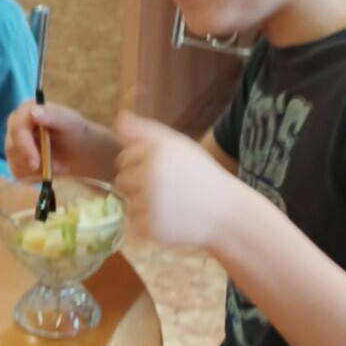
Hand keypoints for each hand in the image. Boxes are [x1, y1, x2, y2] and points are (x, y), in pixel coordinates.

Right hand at [5, 100, 119, 182]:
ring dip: (37, 170)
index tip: (35, 163)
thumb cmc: (76, 132)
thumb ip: (53, 116)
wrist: (80, 151)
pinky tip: (49, 170)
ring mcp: (13, 145)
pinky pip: (19, 174)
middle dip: (32, 162)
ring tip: (57, 166)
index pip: (16, 129)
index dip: (24, 147)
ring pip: (14, 163)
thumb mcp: (70, 123)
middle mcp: (15, 127)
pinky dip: (35, 176)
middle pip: (12, 148)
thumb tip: (33, 112)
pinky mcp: (16, 161)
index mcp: (25, 111)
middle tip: (54, 168)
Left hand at [114, 111, 240, 248]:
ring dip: (143, 207)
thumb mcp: (178, 146)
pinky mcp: (151, 227)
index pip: (125, 159)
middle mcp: (150, 174)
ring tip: (170, 206)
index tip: (161, 172)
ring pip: (128, 205)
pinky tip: (170, 220)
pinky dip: (148, 226)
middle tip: (166, 190)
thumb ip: (147, 131)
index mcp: (156, 150)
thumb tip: (120, 117)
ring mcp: (150, 202)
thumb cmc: (200, 175)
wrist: (226, 212)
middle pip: (122, 182)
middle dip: (138, 186)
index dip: (141, 166)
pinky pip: (134, 226)